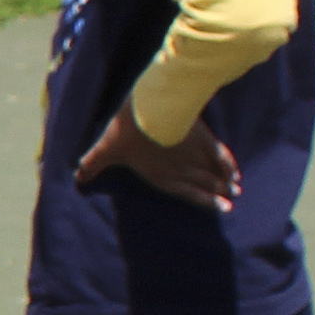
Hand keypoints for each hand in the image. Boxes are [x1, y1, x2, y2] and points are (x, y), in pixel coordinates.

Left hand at [78, 100, 240, 209]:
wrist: (152, 105)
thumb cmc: (128, 130)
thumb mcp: (106, 147)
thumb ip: (94, 164)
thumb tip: (78, 177)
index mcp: (163, 175)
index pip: (189, 192)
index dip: (206, 201)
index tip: (224, 209)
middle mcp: (184, 168)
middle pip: (207, 183)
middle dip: (220, 193)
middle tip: (232, 201)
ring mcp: (196, 152)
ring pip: (216, 171)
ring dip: (227, 180)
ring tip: (236, 189)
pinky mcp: (203, 136)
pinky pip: (220, 154)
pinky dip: (229, 162)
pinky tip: (234, 168)